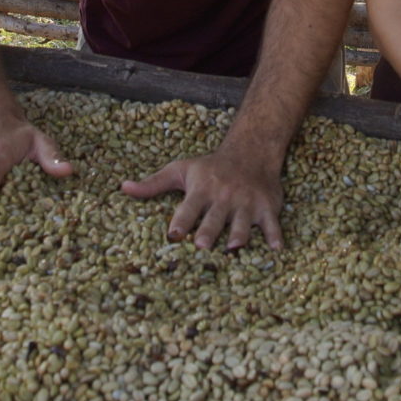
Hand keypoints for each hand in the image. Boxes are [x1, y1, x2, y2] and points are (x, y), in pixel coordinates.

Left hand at [121, 144, 284, 249]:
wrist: (251, 152)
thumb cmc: (210, 167)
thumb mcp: (180, 170)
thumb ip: (152, 184)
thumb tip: (123, 188)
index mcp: (201, 189)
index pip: (188, 208)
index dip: (181, 221)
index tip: (173, 235)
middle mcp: (224, 197)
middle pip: (215, 218)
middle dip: (209, 231)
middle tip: (202, 245)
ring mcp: (247, 203)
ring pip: (243, 223)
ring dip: (239, 234)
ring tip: (234, 247)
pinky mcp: (267, 208)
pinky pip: (272, 224)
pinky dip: (275, 236)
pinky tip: (277, 249)